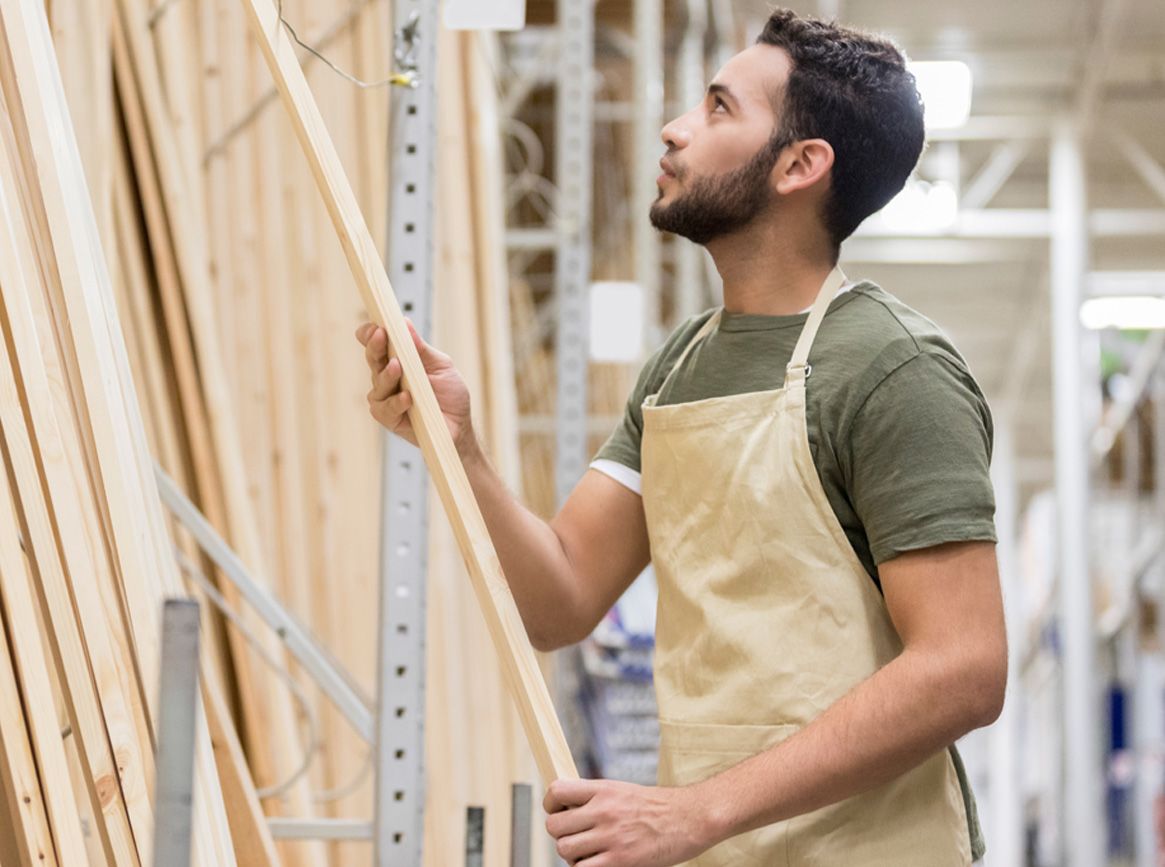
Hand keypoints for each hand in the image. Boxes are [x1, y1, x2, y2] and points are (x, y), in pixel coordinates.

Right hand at [354, 320, 474, 454]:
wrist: (460, 425)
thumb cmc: (450, 394)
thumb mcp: (440, 365)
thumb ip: (421, 348)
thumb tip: (405, 323)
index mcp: (397, 361)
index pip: (377, 345)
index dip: (371, 334)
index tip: (376, 325)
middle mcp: (387, 379)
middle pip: (373, 360)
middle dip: (375, 347)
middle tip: (380, 336)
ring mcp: (386, 399)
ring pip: (378, 384)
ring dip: (387, 375)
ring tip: (397, 367)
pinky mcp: (390, 419)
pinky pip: (386, 409)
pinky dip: (396, 402)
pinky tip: (407, 397)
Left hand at [544, 778, 716, 866]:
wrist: (690, 818)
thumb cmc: (658, 807)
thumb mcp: (623, 791)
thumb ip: (596, 798)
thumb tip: (567, 810)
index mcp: (603, 789)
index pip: (557, 790)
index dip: (552, 804)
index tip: (560, 812)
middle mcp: (603, 810)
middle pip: (554, 825)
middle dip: (561, 834)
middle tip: (576, 838)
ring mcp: (611, 836)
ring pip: (564, 849)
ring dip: (572, 855)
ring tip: (588, 854)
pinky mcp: (620, 860)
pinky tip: (597, 864)